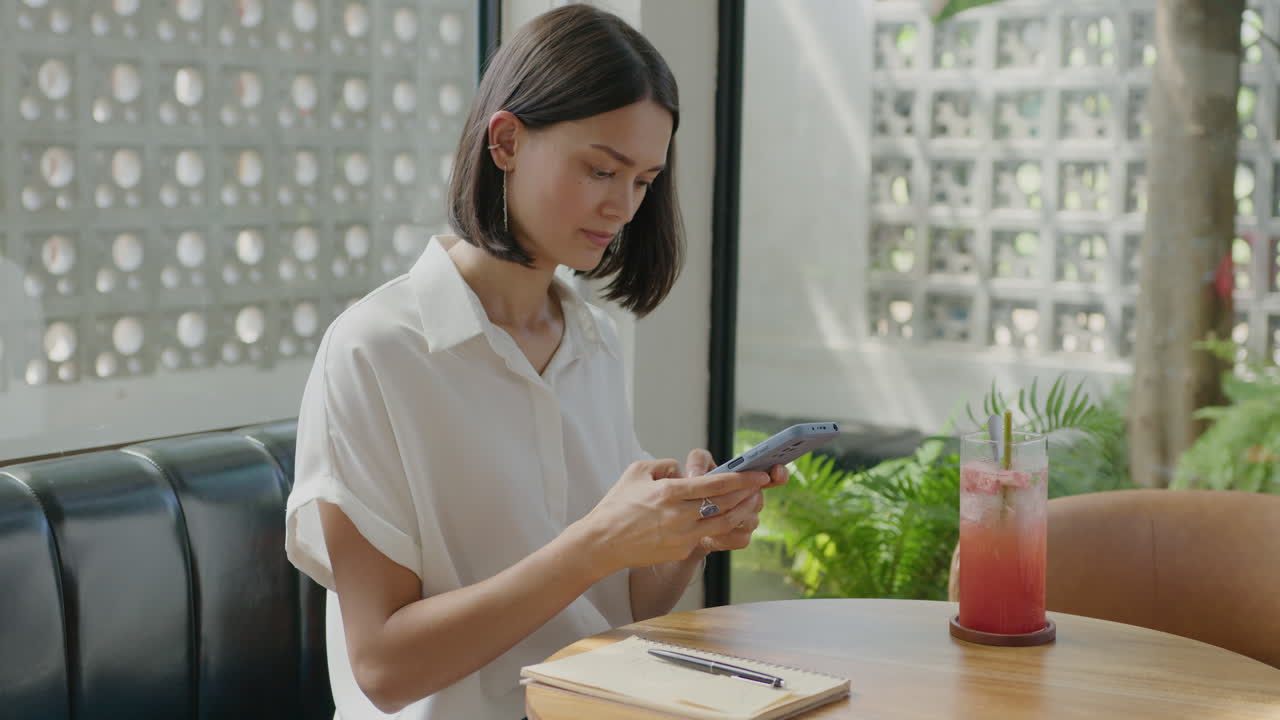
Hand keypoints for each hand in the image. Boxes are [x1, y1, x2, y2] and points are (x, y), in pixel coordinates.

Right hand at [580, 458, 770, 574]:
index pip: (716, 484)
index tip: (760, 474)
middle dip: (749, 495)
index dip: (743, 479)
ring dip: (742, 513)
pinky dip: (721, 527)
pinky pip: (707, 536)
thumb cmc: (617, 505)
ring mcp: (682, 536)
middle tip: (762, 487)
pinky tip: (728, 519)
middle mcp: (679, 515)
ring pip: (723, 524)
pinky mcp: (680, 551)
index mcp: (669, 491)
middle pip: (726, 504)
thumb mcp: (637, 472)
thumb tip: (685, 469)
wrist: (602, 544)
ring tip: (751, 503)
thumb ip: (665, 465)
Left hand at [683, 449, 788, 553]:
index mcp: (749, 479)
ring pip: (750, 521)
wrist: (688, 519)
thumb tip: (697, 475)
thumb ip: (699, 461)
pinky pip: (740, 539)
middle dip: (741, 497)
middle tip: (725, 494)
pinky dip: (724, 536)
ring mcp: (751, 521)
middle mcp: (754, 500)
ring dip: (730, 517)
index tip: (775, 469)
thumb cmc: (695, 489)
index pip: (775, 475)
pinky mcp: (742, 539)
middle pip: (758, 499)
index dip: (779, 474)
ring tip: (710, 516)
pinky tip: (708, 533)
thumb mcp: (695, 469)